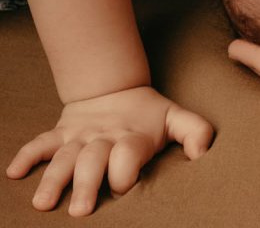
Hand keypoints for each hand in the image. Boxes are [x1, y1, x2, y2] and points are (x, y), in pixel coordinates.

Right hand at [5, 86, 213, 216]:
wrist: (113, 84)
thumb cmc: (147, 114)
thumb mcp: (174, 117)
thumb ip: (195, 131)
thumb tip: (203, 152)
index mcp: (132, 137)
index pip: (129, 153)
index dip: (126, 169)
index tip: (124, 186)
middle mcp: (103, 137)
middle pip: (93, 160)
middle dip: (87, 183)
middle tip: (81, 211)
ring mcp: (80, 136)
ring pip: (64, 156)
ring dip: (53, 178)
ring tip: (44, 203)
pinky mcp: (61, 133)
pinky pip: (41, 143)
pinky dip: (27, 155)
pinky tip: (13, 172)